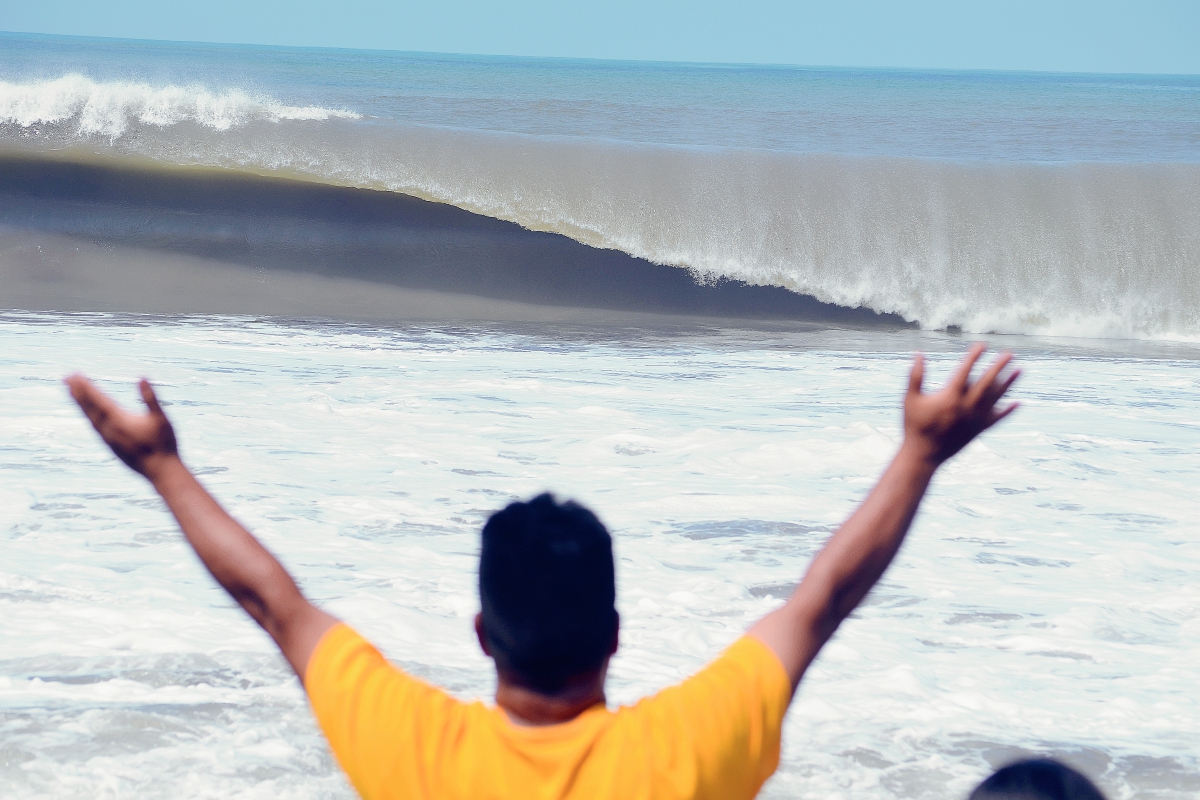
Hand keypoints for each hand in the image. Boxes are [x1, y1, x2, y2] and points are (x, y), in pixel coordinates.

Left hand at [65, 375, 178, 478]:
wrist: (160, 471)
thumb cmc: (164, 443)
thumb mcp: (161, 418)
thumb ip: (150, 398)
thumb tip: (142, 378)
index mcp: (120, 420)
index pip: (98, 399)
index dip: (86, 387)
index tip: (75, 375)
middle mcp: (109, 429)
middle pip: (89, 407)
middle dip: (78, 392)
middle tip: (66, 378)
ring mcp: (108, 439)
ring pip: (90, 418)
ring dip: (81, 404)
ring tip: (72, 392)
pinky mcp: (111, 446)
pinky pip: (95, 427)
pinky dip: (88, 416)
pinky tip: (88, 414)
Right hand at [903, 343, 1018, 466]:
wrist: (924, 454)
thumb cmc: (914, 425)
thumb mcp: (910, 399)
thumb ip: (915, 376)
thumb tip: (917, 353)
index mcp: (950, 397)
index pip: (965, 371)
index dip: (974, 356)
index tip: (982, 345)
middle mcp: (966, 406)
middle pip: (986, 382)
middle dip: (998, 366)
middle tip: (1009, 353)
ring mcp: (974, 419)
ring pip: (995, 398)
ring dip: (1008, 383)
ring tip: (1019, 369)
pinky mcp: (978, 430)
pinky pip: (997, 418)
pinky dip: (1008, 411)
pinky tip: (1018, 403)